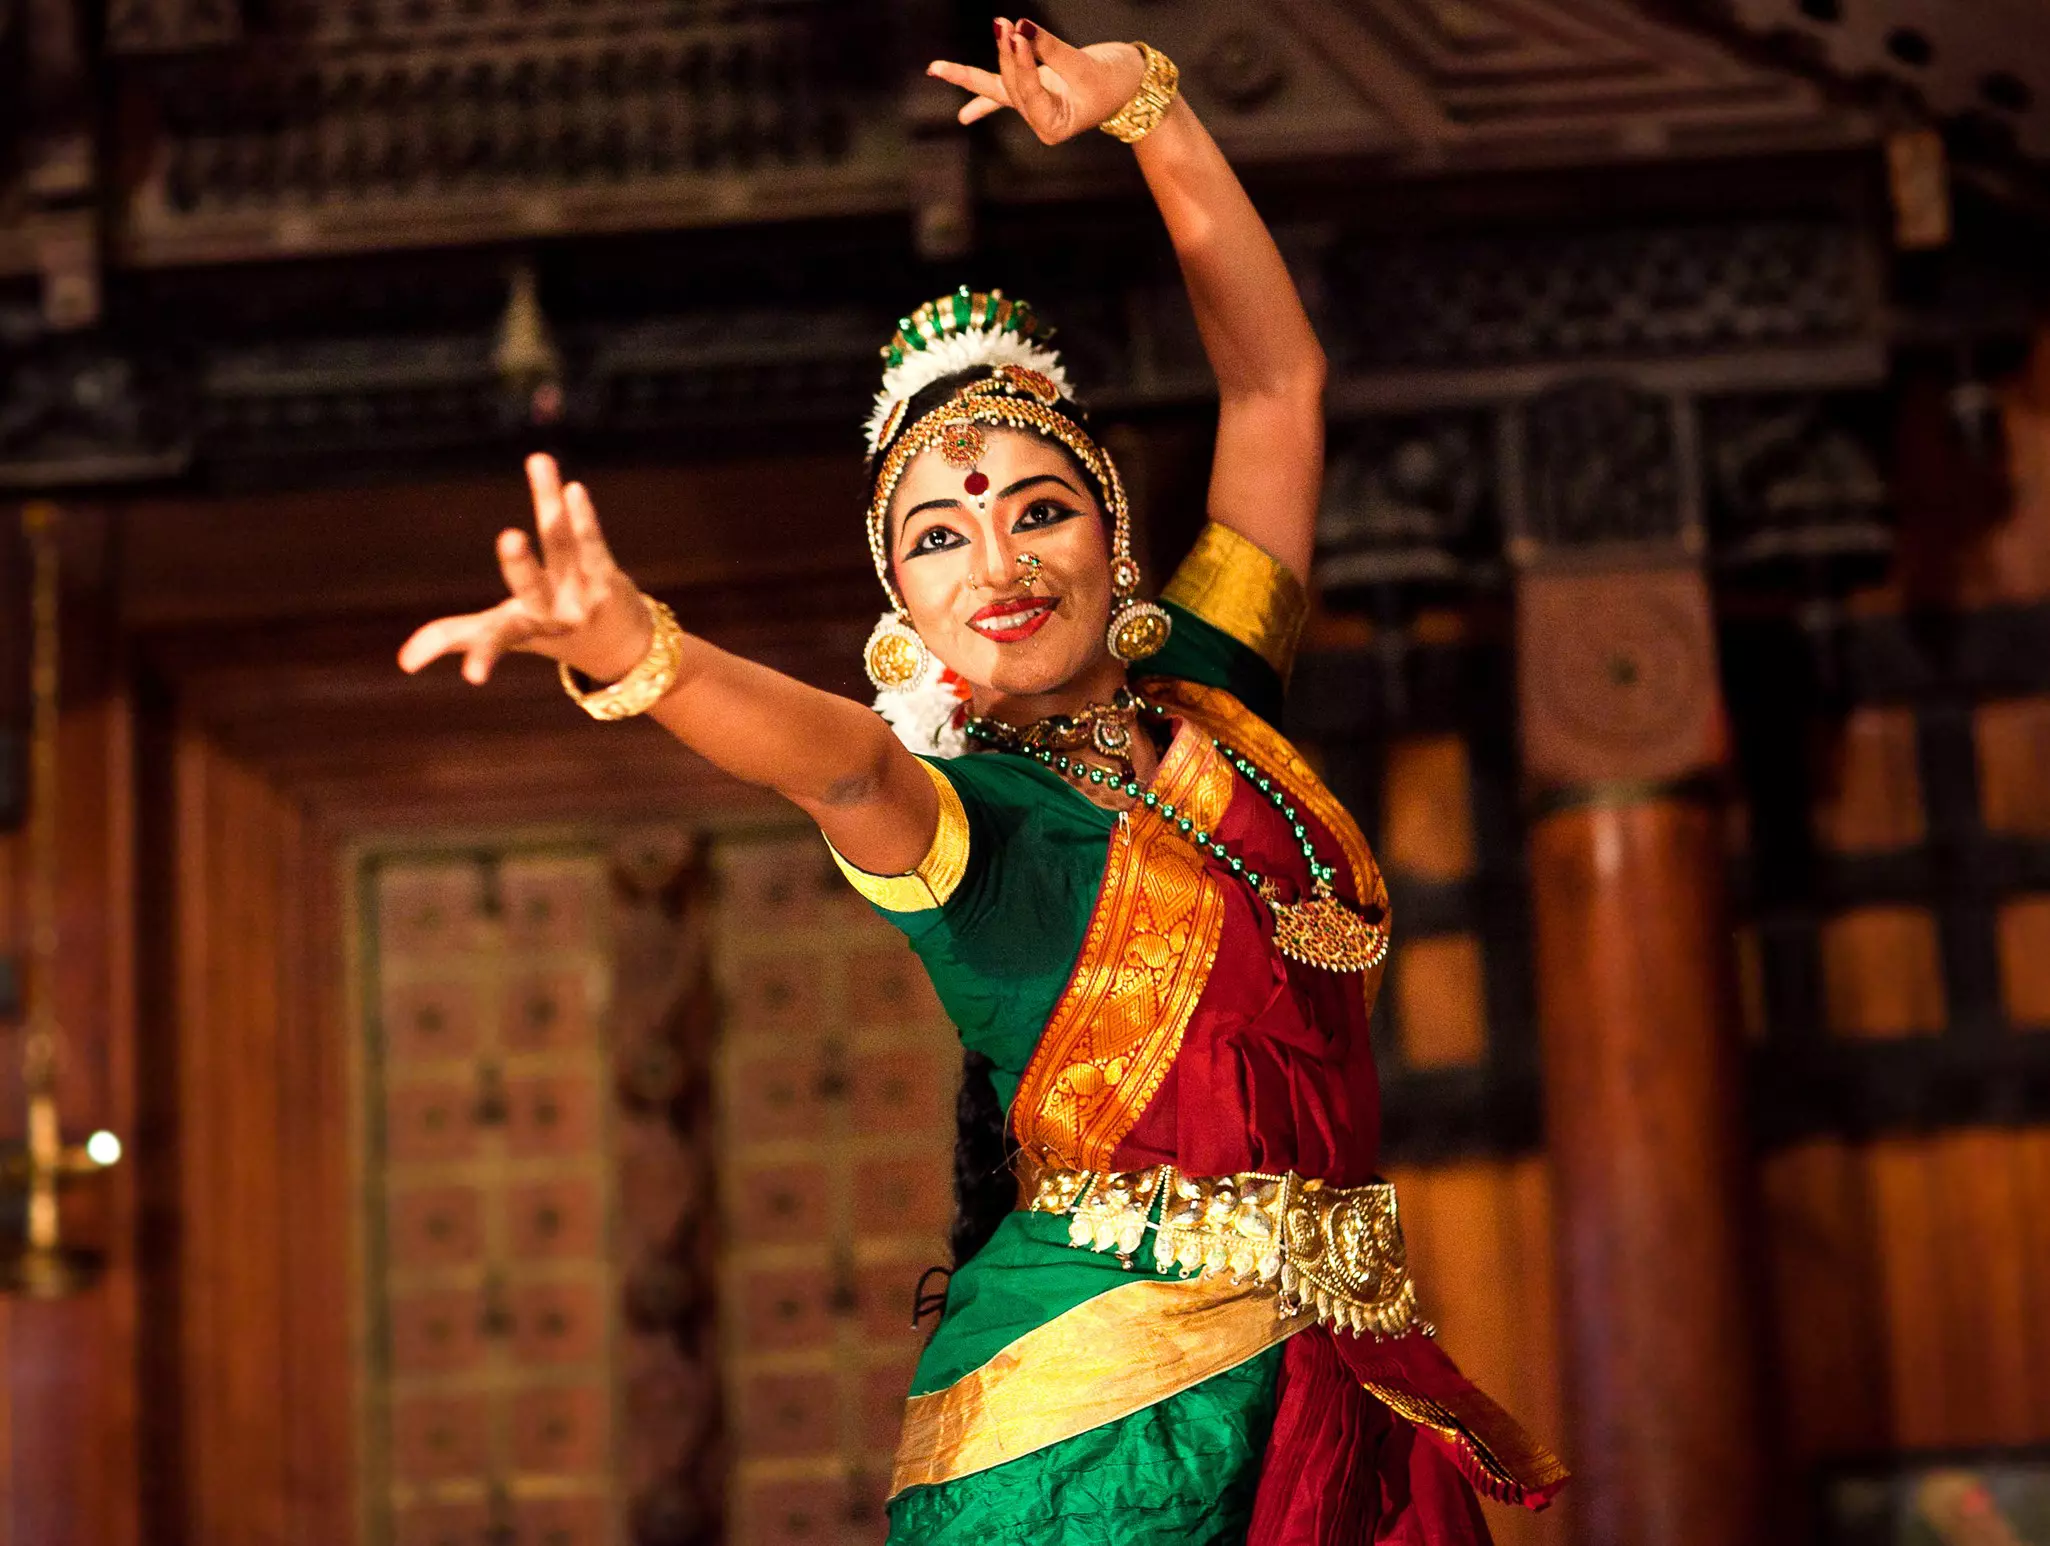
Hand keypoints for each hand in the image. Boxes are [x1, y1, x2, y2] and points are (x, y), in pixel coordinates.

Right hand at [398, 454, 652, 686]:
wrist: (622, 647)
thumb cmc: (550, 632)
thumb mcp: (503, 632)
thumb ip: (454, 637)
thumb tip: (402, 663)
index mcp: (522, 629)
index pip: (494, 640)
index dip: (481, 655)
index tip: (473, 677)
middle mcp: (553, 616)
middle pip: (533, 587)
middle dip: (521, 565)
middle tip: (509, 538)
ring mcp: (584, 598)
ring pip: (562, 544)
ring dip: (551, 503)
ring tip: (539, 461)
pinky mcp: (610, 580)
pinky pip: (594, 545)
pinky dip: (584, 518)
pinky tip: (574, 489)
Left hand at [928, 18, 1144, 143]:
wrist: (1134, 84)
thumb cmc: (1116, 78)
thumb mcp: (1084, 64)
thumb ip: (1049, 48)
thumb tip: (1017, 27)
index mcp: (1054, 127)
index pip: (1029, 91)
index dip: (1021, 62)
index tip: (1016, 32)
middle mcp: (1041, 122)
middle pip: (1011, 87)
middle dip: (1004, 56)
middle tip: (1001, 23)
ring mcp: (1035, 108)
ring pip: (1001, 87)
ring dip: (974, 72)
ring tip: (936, 69)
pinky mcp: (1034, 93)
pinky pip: (1001, 98)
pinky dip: (980, 101)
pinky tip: (963, 118)